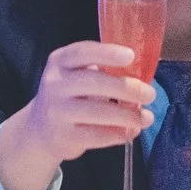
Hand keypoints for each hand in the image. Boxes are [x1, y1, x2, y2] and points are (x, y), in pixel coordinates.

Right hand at [0, 40, 157, 189]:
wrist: (40, 129)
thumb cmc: (69, 96)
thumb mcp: (76, 75)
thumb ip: (102, 71)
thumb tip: (142, 78)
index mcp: (60, 62)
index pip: (81, 52)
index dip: (106, 53)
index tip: (131, 55)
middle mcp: (54, 84)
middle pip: (93, 82)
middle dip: (126, 88)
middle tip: (150, 93)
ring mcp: (57, 112)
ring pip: (97, 112)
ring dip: (127, 115)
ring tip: (147, 117)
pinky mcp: (64, 137)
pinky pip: (97, 136)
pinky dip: (118, 134)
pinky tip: (131, 131)